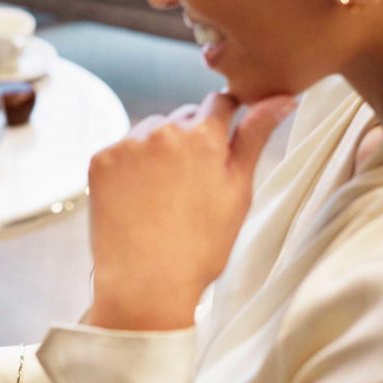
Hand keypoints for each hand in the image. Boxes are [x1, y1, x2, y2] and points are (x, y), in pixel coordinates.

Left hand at [84, 91, 295, 330]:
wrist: (145, 284)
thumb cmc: (200, 246)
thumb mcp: (238, 191)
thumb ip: (255, 137)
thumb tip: (282, 98)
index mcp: (203, 136)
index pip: (220, 101)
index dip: (223, 121)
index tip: (219, 146)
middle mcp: (163, 131)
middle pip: (183, 118)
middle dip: (190, 140)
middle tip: (191, 184)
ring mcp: (127, 145)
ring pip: (150, 131)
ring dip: (158, 150)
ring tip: (162, 194)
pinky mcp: (100, 161)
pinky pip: (122, 150)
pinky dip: (129, 167)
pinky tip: (138, 198)